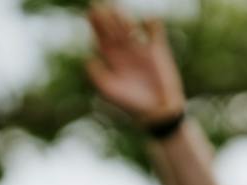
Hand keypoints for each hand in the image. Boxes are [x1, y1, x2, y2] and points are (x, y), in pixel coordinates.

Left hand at [86, 6, 185, 128]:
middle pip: (114, 29)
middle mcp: (125, 51)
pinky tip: (147, 20)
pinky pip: (154, 31)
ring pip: (132, 27)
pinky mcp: (158, 49)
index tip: (92, 12)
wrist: (156, 110)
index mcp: (112, 59)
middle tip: (101, 4)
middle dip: (108, 17)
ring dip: (125, 18)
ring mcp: (141, 48)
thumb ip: (98, 76)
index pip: (102, 37)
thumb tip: (88, 58)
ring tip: (119, 9)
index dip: (97, 25)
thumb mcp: (110, 91)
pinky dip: (152, 23)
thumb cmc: (131, 104)